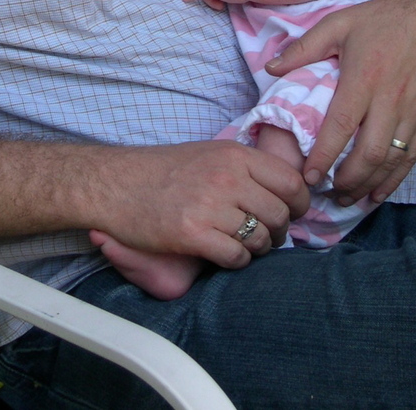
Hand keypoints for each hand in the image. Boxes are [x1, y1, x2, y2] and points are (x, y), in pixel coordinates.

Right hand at [86, 139, 308, 269]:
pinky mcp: (192, 234)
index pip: (290, 181)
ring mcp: (210, 205)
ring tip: (246, 247)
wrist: (116, 183)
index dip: (299, 203)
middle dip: (280, 232)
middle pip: (279, 214)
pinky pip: (236, 257)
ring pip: (261, 238)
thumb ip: (245, 167)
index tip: (293, 213)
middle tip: (268, 237)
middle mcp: (226, 176)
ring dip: (258, 249)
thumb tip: (286, 186)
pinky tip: (224, 255)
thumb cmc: (164, 170)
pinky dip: (237, 262)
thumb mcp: (210, 153)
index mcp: (234, 155)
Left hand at [264, 0, 415, 202]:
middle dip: (347, 180)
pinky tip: (379, 191)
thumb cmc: (380, 18)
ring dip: (370, 184)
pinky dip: (396, 178)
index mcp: (364, 78)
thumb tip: (271, 69)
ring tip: (348, 199)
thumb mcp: (337, 24)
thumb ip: (304, 48)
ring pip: (393, 160)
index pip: (341, 127)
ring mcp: (413, 111)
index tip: (309, 177)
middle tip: (328, 194)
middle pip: (370, 153)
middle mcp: (390, 100)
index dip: (324, 157)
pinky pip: (413, 155)